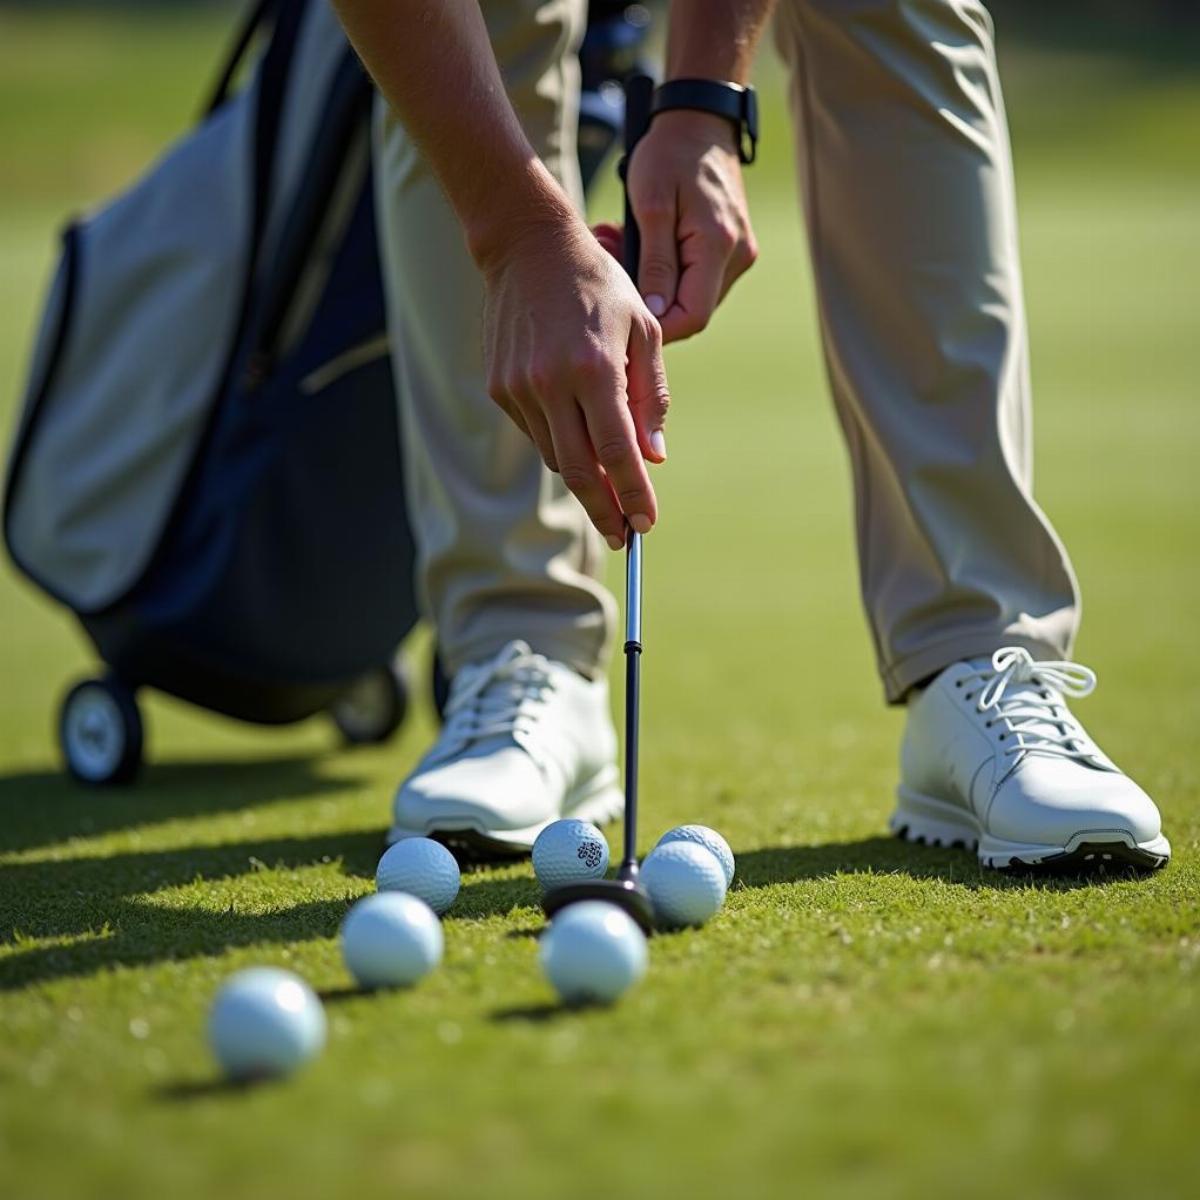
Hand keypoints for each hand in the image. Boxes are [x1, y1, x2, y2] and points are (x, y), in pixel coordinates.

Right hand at [480, 215, 669, 548]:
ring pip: (556, 456)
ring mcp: (519, 388)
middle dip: (604, 510)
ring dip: (584, 477)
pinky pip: (536, 433)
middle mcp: (552, 383)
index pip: (617, 450)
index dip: (633, 494)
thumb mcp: (643, 329)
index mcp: (594, 367)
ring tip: (609, 489)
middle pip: (579, 470)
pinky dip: (560, 443)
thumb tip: (652, 457)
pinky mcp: (499, 389)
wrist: (527, 248)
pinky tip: (576, 432)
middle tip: (624, 535)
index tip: (646, 523)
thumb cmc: (598, 286)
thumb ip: (651, 397)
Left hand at [625, 109, 757, 342]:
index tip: (623, 313)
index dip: (660, 328)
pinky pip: (696, 276)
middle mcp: (737, 256)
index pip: (693, 316)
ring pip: (691, 294)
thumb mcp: (652, 204)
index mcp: (719, 246)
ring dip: (653, 281)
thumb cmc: (671, 154)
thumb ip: (655, 263)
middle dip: (648, 298)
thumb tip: (655, 312)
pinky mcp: (731, 248)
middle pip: (691, 309)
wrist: (700, 121)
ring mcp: (737, 253)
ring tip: (619, 242)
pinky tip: (641, 242)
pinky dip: (666, 268)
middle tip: (610, 258)